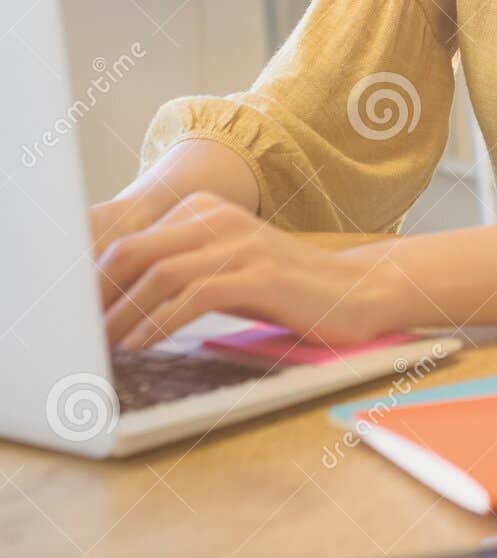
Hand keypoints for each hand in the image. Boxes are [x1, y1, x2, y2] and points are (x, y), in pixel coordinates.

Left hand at [95, 191, 403, 349]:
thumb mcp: (225, 270)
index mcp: (204, 210)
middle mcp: (218, 218)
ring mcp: (239, 243)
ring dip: (123, 315)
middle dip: (98, 296)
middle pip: (134, 250)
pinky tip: (144, 343)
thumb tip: (119, 305)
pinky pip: (194, 295)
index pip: (130, 239)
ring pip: (158, 273)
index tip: (78, 316)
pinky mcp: (259, 273)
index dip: (95, 280)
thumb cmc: (286, 288)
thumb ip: (180, 274)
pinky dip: (160, 322)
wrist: (357, 290)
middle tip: (81, 333)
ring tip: (104, 347)